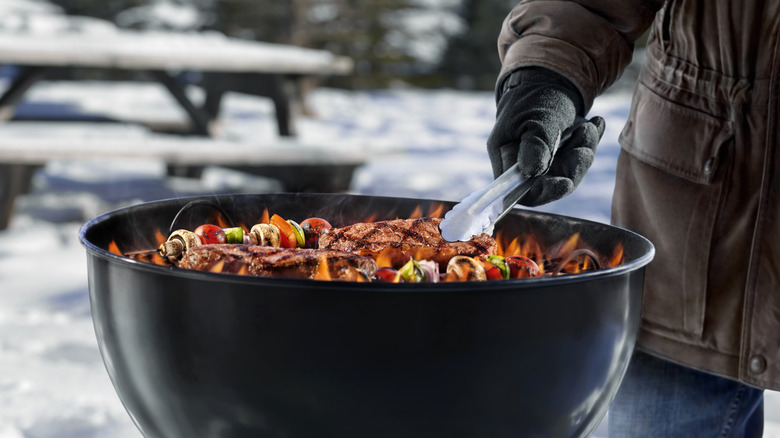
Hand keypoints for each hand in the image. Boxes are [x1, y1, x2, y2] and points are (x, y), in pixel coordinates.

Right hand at [487, 67, 604, 206]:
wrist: (545, 79)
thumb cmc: (534, 97)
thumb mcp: (536, 117)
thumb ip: (535, 144)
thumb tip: (532, 172)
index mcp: (507, 157)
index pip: (522, 190)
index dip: (544, 192)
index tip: (566, 181)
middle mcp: (524, 165)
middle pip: (552, 183)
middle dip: (575, 165)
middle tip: (586, 136)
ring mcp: (544, 162)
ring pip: (570, 172)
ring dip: (585, 149)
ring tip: (589, 126)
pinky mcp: (560, 156)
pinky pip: (579, 159)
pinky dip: (590, 142)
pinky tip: (596, 123)